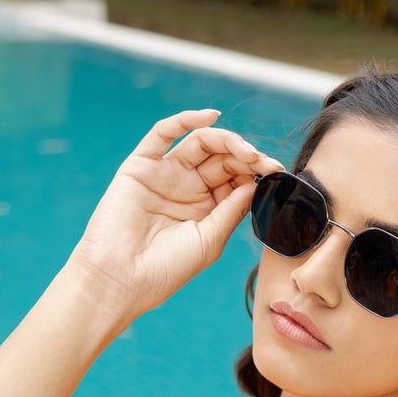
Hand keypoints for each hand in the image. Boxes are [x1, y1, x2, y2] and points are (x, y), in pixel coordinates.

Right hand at [69, 108, 286, 322]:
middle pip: (223, 159)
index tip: (276, 172)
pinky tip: (210, 117)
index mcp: (206, 208)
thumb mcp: (210, 239)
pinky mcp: (141, 165)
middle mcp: (187, 187)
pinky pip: (162, 133)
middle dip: (247, 157)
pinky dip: (186, 120)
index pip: (236, 179)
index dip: (256, 172)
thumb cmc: (165, 268)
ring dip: (227, 140)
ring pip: (200, 143)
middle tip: (265, 162)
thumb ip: (232, 209)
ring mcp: (165, 174)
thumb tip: (256, 181)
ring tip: (246, 150)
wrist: (120, 279)